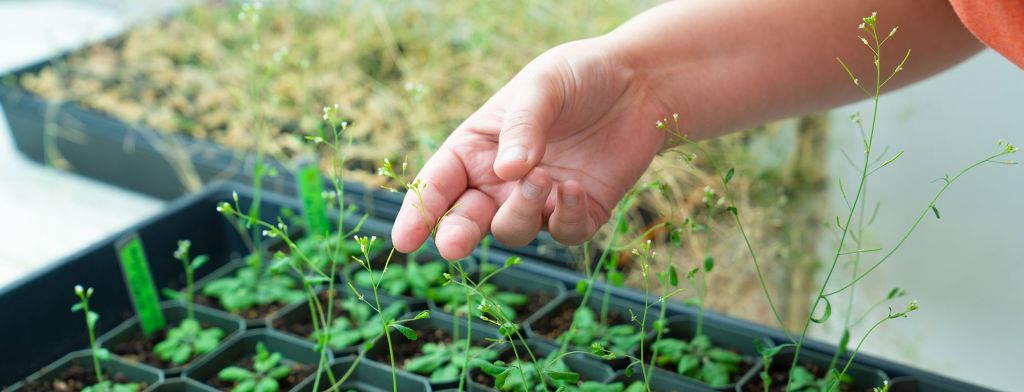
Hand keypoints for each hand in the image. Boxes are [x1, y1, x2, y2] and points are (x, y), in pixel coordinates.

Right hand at [391, 38, 671, 259]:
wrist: (641, 83)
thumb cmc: (579, 76)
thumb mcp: (542, 86)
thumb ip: (522, 127)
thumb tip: (506, 172)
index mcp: (477, 146)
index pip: (438, 183)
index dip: (419, 213)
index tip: (403, 240)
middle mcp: (501, 180)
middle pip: (466, 220)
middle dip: (456, 234)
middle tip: (453, 245)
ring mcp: (540, 200)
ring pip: (513, 230)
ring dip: (522, 212)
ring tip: (545, 178)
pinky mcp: (579, 213)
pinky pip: (564, 234)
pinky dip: (566, 218)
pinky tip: (575, 188)